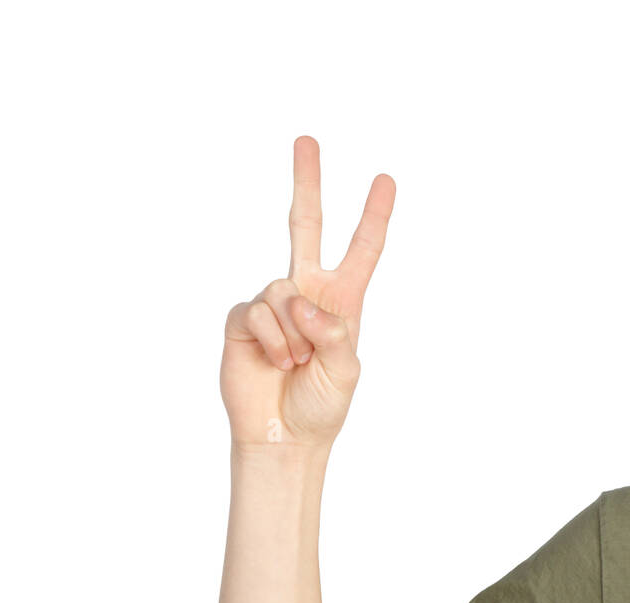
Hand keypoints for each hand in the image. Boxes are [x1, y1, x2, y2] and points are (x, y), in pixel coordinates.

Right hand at [221, 135, 394, 449]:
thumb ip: (334, 333)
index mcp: (343, 301)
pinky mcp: (243, 319)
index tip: (386, 180)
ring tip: (298, 363)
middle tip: (307, 138)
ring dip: (295, 333)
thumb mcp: (346, 371)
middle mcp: (306, 294)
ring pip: (282, 288)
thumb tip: (302, 302)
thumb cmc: (322, 405)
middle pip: (304, 225)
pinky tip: (277, 364)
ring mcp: (273, 304)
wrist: (283, 436)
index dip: (374, 216)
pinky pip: (257, 312)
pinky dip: (273, 341)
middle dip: (306, 182)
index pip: (362, 250)